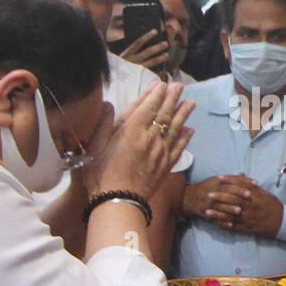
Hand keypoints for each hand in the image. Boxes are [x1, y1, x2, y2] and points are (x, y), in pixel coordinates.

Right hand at [82, 82, 194, 197]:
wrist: (118, 202)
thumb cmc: (100, 174)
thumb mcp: (94, 146)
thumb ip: (103, 123)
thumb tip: (108, 103)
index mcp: (131, 130)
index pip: (149, 106)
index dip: (157, 93)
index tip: (162, 84)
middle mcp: (150, 138)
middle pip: (165, 114)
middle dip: (173, 98)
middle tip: (179, 86)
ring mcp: (161, 152)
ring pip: (176, 128)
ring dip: (184, 114)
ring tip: (191, 102)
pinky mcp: (166, 166)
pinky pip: (179, 147)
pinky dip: (186, 137)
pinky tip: (190, 130)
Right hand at [118, 28, 168, 72]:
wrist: (114, 81)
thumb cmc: (119, 67)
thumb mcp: (122, 57)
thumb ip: (131, 51)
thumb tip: (141, 42)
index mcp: (127, 54)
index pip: (138, 43)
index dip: (147, 36)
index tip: (155, 31)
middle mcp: (132, 61)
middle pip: (147, 52)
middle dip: (157, 47)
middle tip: (166, 43)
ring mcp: (136, 69)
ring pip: (151, 62)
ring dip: (160, 58)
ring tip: (166, 55)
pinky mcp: (139, 77)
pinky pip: (150, 73)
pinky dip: (157, 71)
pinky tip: (163, 70)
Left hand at [183, 174, 283, 236]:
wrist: (282, 222)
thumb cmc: (273, 205)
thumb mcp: (264, 193)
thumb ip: (252, 185)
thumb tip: (241, 175)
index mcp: (255, 196)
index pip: (240, 186)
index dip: (229, 181)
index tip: (218, 178)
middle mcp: (251, 207)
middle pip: (233, 200)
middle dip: (220, 197)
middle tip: (208, 194)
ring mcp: (249, 218)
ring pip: (231, 215)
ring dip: (218, 214)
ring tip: (207, 212)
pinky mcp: (248, 229)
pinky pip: (234, 227)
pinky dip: (225, 226)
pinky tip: (215, 224)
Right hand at [183, 174, 250, 220]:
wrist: (189, 198)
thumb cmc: (208, 187)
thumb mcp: (218, 180)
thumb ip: (232, 178)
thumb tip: (245, 175)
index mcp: (216, 183)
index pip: (230, 183)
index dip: (241, 185)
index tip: (251, 188)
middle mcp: (212, 193)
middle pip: (226, 194)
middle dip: (237, 196)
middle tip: (249, 198)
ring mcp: (208, 204)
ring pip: (220, 206)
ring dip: (230, 208)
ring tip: (239, 211)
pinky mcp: (206, 214)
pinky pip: (215, 218)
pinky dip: (222, 222)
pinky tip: (231, 225)